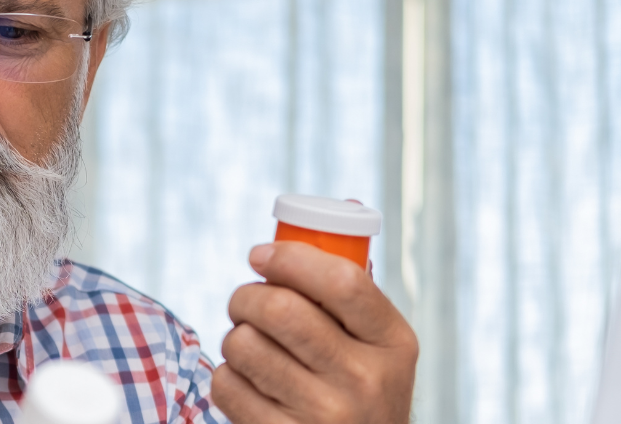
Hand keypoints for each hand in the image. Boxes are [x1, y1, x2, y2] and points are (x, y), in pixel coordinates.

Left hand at [212, 241, 417, 423]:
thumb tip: (332, 217)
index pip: (342, 281)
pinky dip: (226, 377)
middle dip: (247, 296)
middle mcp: (365, 381)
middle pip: (282, 311)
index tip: (260, 254)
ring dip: (236, 338)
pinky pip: (227, 386)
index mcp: (394, 343)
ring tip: (250, 347)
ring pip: (245, 345)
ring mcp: (326, 416)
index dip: (291, 257)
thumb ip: (353, 296)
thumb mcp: (378, 348)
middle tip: (244, 302)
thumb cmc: (358, 390)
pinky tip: (247, 383)